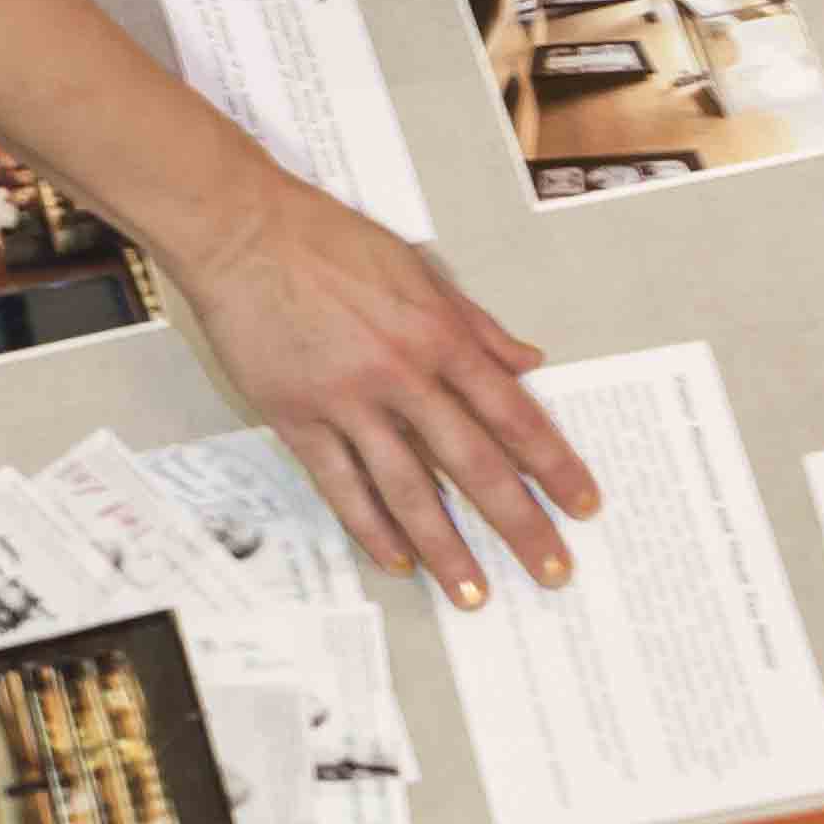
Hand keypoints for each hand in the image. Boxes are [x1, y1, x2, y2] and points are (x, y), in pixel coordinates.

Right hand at [170, 173, 598, 609]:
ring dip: (446, 547)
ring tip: (473, 593)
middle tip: (551, 570)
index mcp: (439, 334)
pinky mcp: (297, 417)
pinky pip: (341, 486)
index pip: (513, 414)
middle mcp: (402, 374)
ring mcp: (347, 401)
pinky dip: (370, 529)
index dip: (553, 465)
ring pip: (407, 490)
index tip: (582, 504)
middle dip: (519, 523)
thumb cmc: (327, 239)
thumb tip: (527, 363)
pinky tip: (396, 560)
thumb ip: (475, 323)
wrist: (242, 231)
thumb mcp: (418, 267)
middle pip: (473, 464)